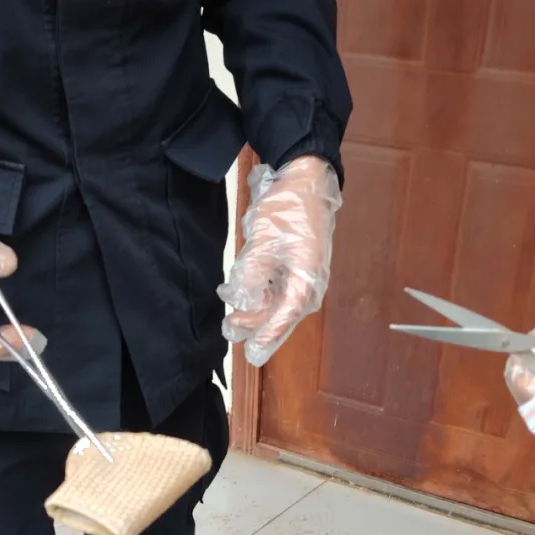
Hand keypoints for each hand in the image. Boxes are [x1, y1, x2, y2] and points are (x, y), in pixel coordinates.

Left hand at [219, 154, 341, 366]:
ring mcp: (302, 277)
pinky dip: (258, 294)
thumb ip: (251, 275)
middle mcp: (307, 285)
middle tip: (228, 327)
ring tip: (230, 315)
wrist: (304, 180)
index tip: (251, 354)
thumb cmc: (288, 209)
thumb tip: (241, 302)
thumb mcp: (263, 242)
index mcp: (305, 281)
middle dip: (254, 324)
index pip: (284, 317)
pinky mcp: (295, 268)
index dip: (266, 336)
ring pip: (276, 304)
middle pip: (279, 314)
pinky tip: (240, 293)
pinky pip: (276, 290)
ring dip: (254, 309)